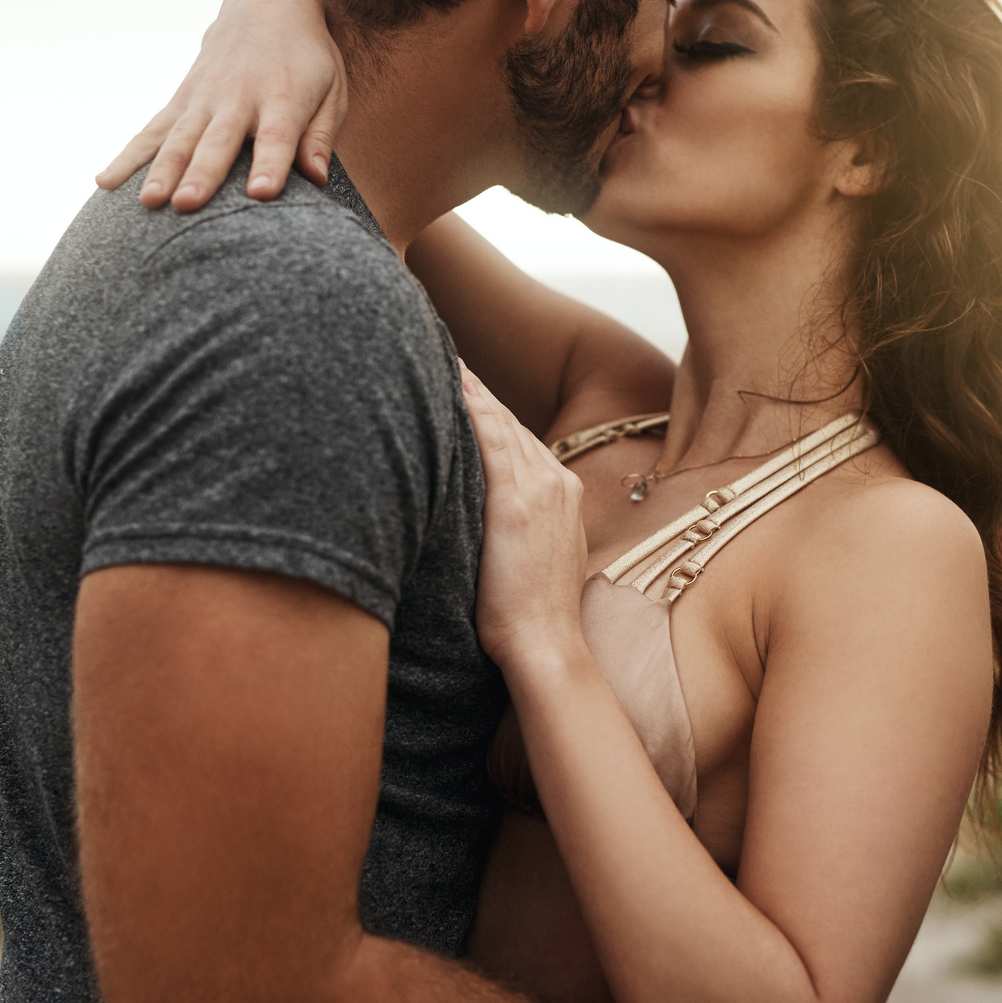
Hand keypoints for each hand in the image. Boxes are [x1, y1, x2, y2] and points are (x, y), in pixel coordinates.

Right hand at [95, 0, 348, 210]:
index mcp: (283, 99)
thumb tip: (319, 178)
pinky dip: (129, 156)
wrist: (269, 5)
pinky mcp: (182, 100)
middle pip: (219, 141)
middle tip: (188, 203)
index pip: (278, 136)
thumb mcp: (331, 90)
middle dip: (204, 172)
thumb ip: (321, 135)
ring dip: (163, 169)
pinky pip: (152, 131)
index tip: (263, 193)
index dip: (272, 164)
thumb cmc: (307, 60)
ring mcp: (205, 98)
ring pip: (180, 138)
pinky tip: (106, 182)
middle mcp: (239, 98)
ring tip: (149, 201)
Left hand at [460, 365, 590, 669]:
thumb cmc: (530, 616)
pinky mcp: (516, 503)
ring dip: (471, 390)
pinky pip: (491, 441)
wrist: (546, 647)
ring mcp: (539, 489)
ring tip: (440, 359)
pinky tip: (452, 387)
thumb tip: (484, 517)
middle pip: (509, 422)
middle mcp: (555, 481)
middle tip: (444, 355)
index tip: (463, 383)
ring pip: (499, 424)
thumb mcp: (532, 559)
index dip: (490, 409)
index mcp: (561, 492)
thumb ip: (517, 526)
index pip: (518, 438)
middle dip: (477, 390)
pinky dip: (473, 410)